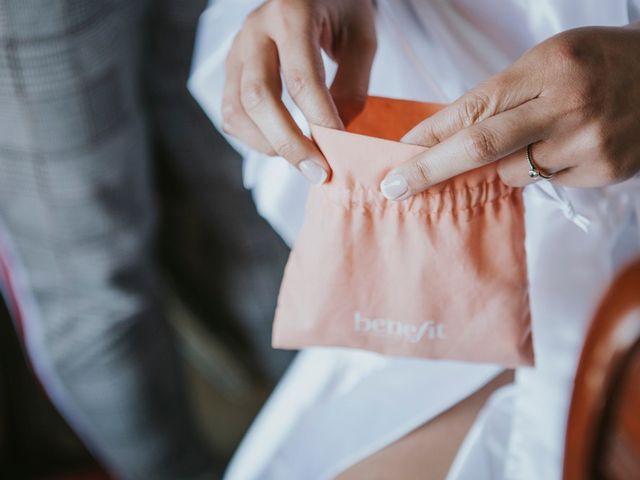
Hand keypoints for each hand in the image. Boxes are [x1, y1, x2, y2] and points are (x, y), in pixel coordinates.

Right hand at [222, 0, 376, 183]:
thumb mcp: (361, 40)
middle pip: (259, 98)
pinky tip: (281, 145)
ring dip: (268, 145)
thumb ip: (352, 86)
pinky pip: (231, 113)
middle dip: (289, 143)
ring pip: (237, 110)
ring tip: (302, 162)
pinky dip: (254, 138)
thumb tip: (335, 137)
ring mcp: (237, 50)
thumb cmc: (341, 11)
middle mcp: (255, 30)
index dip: (319, 119)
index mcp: (291, 13)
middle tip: (319, 172)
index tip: (339, 149)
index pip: (300, 77)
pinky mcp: (232, 69)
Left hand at [380, 24, 639, 199]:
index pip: (474, 106)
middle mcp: (567, 103)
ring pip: (511, 172)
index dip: (430, 134)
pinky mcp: (603, 170)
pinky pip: (546, 181)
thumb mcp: (548, 61)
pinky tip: (568, 145)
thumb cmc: (598, 64)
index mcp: (547, 66)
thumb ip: (501, 95)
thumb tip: (444, 136)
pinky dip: (542, 169)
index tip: (399, 153)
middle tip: (394, 187)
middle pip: (481, 145)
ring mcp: (587, 141)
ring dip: (502, 165)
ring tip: (538, 136)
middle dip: (430, 170)